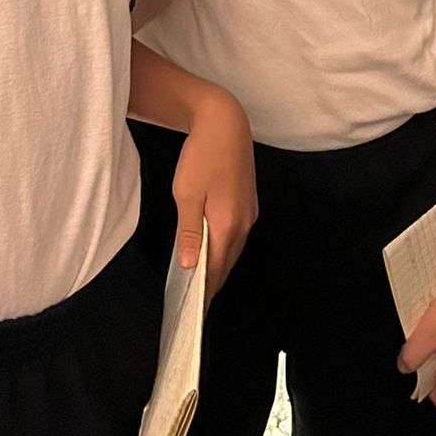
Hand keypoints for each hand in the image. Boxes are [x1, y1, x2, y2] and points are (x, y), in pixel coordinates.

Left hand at [171, 86, 256, 304]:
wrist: (224, 122)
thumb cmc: (202, 155)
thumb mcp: (186, 194)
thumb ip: (189, 232)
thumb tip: (191, 266)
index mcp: (227, 224)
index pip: (216, 271)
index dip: (204, 293)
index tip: (192, 313)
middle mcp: (244, 222)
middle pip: (227, 263)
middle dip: (211, 284)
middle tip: (192, 304)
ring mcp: (249, 211)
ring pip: (233, 249)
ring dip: (218, 265)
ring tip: (199, 280)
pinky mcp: (249, 202)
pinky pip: (237, 234)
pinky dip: (224, 247)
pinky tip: (211, 247)